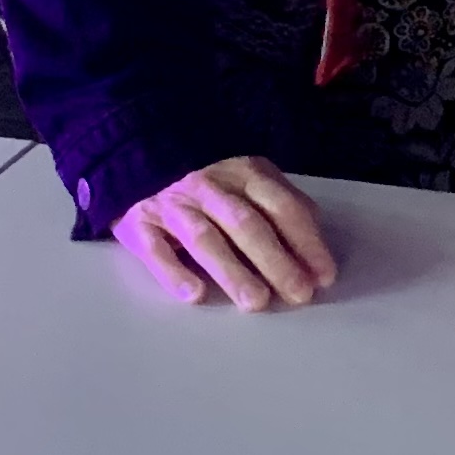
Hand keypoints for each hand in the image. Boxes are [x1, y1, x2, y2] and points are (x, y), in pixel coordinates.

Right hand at [115, 155, 337, 311]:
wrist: (130, 153)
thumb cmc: (202, 175)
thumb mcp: (245, 174)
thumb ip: (279, 198)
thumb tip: (315, 229)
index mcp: (242, 172)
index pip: (280, 206)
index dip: (305, 240)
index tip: (323, 275)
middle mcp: (208, 187)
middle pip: (246, 224)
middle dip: (275, 260)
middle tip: (297, 294)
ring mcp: (172, 204)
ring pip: (204, 238)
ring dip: (232, 271)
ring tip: (256, 301)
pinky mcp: (137, 223)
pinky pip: (155, 248)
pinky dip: (173, 271)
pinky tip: (194, 294)